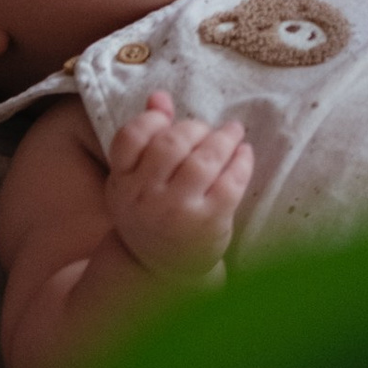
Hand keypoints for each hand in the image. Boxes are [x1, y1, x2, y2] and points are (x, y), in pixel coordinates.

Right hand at [104, 94, 251, 278]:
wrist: (163, 271)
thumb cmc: (153, 212)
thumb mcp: (137, 179)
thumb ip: (146, 136)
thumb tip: (159, 96)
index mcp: (122, 181)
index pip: (131, 136)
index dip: (153, 120)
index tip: (169, 122)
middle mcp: (144, 197)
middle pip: (172, 143)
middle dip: (196, 129)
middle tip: (208, 130)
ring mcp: (176, 211)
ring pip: (203, 159)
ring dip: (224, 139)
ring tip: (234, 133)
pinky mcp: (207, 223)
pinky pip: (229, 182)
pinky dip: (241, 162)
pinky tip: (245, 154)